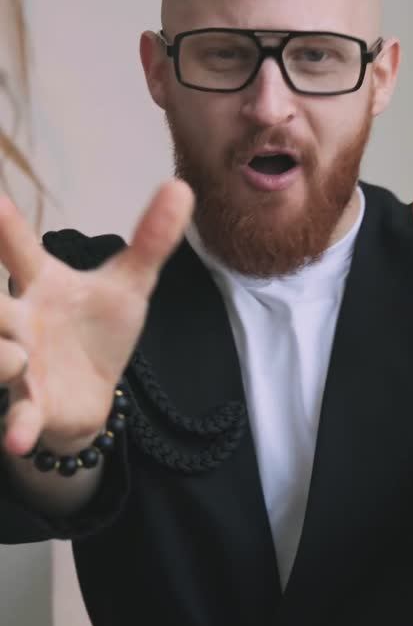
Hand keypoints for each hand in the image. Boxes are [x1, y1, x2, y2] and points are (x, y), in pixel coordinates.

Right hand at [0, 179, 192, 455]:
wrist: (93, 393)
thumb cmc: (98, 329)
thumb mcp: (130, 284)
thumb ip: (152, 239)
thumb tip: (181, 186)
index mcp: (40, 282)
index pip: (18, 247)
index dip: (5, 225)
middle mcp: (19, 319)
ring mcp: (21, 362)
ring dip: (1, 357)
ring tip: (17, 357)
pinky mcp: (33, 404)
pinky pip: (20, 414)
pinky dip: (18, 426)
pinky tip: (17, 439)